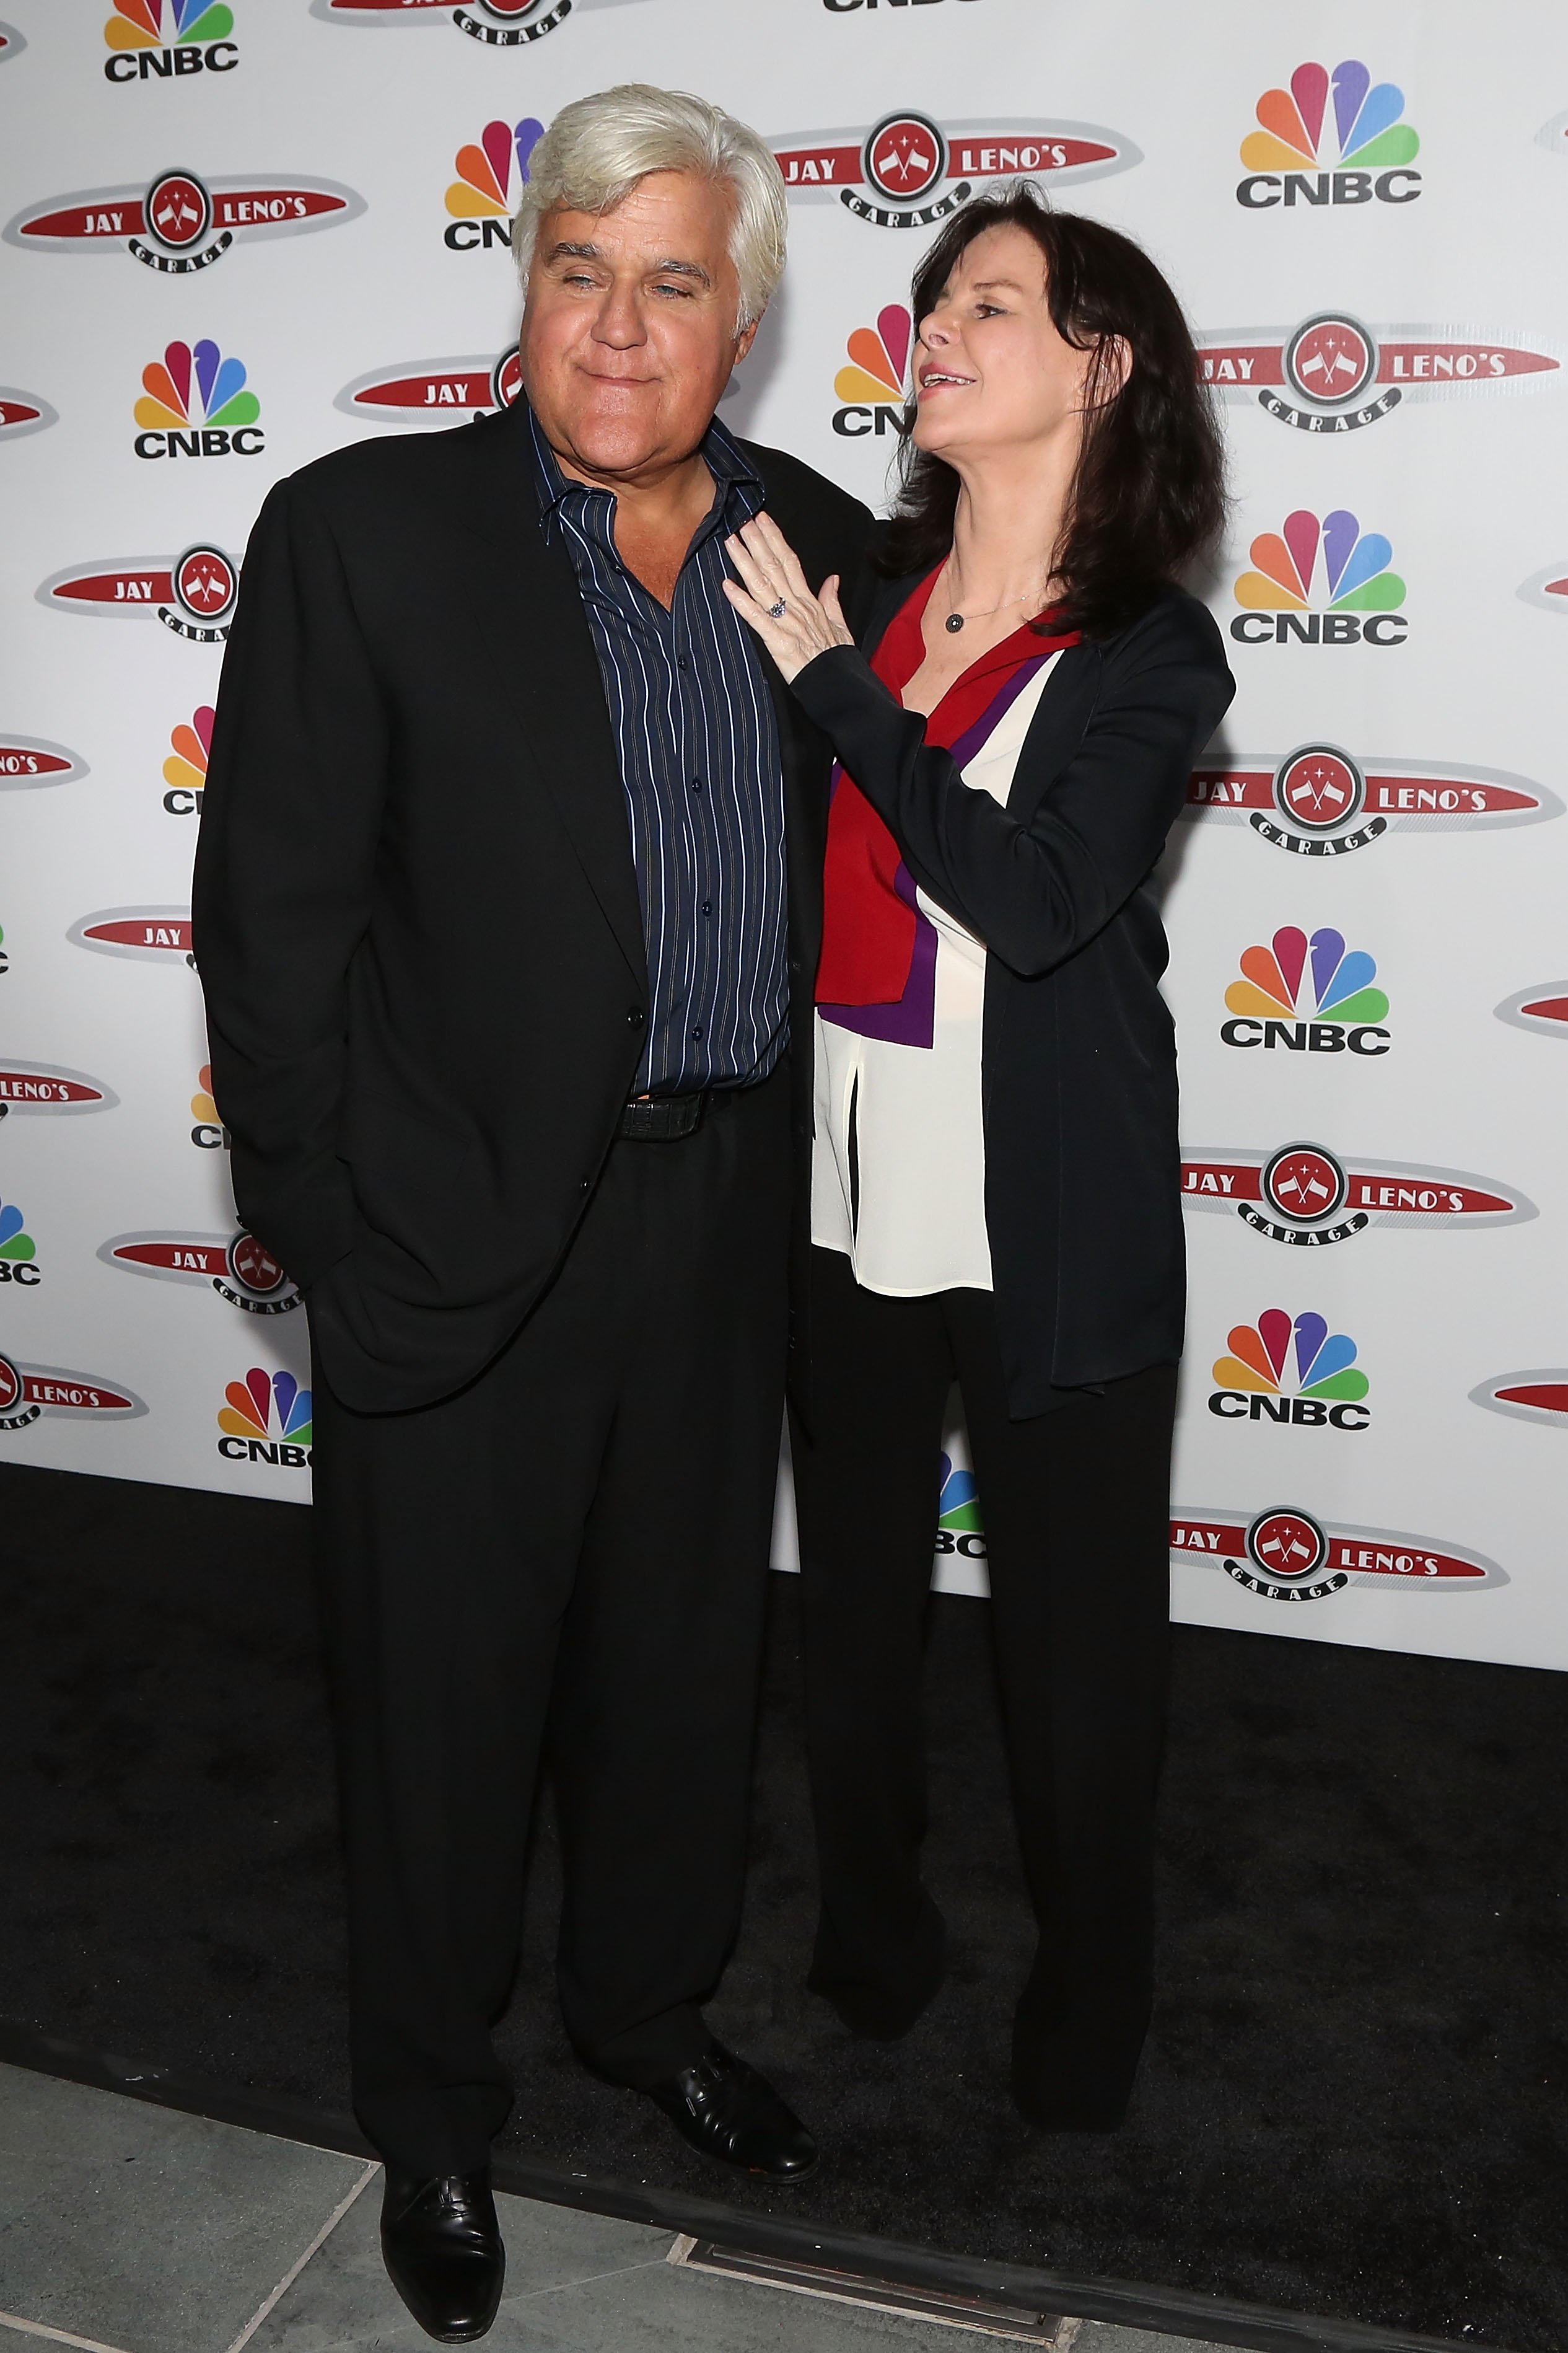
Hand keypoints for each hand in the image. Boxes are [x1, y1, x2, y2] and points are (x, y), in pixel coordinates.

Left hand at [722, 512, 853, 682]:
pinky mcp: (778, 642)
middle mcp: (797, 607)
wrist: (840, 685)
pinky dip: (741, 601)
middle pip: (775, 567)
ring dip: (745, 562)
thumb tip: (832, 579)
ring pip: (763, 586)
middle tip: (741, 521)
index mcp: (810, 602)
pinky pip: (756, 618)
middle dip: (757, 542)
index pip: (790, 562)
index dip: (775, 539)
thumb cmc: (838, 660)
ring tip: (731, 542)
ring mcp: (786, 623)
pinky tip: (727, 585)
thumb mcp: (840, 626)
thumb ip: (831, 600)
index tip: (763, 521)